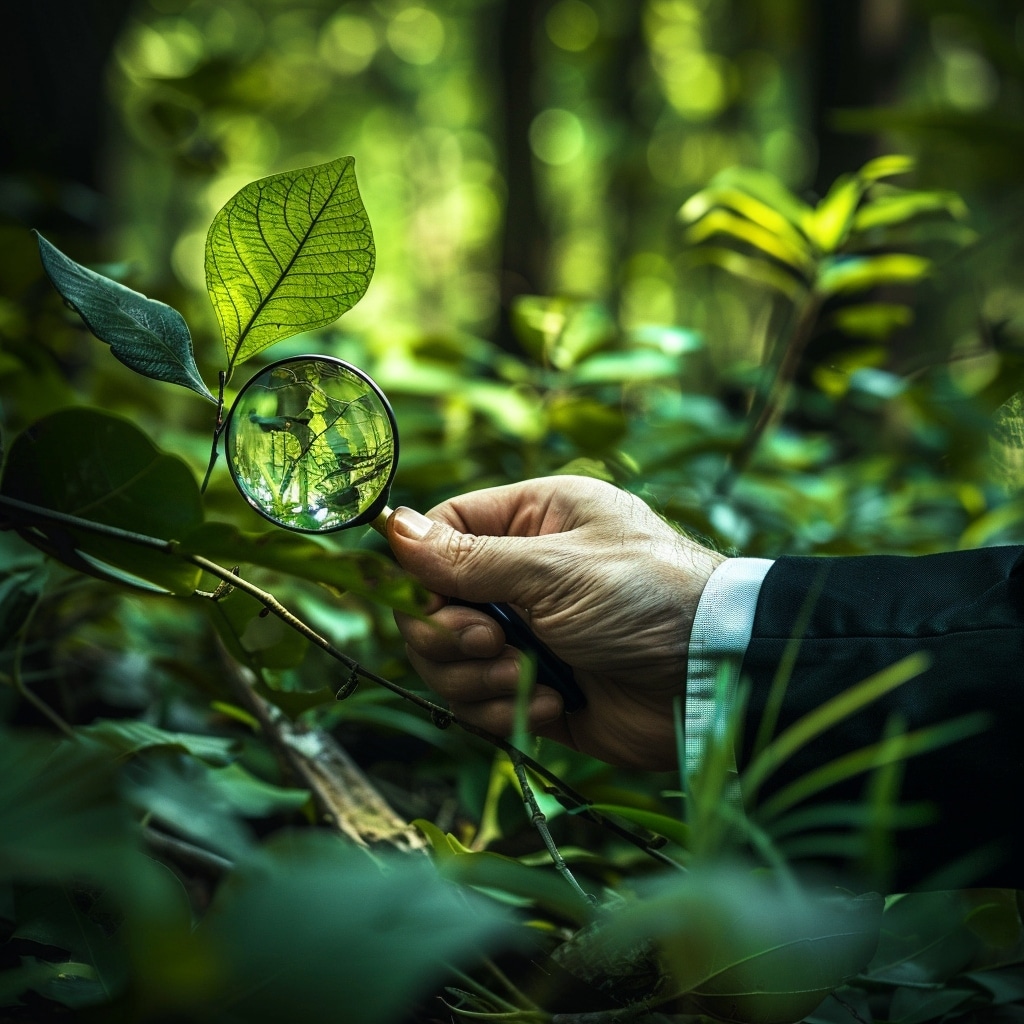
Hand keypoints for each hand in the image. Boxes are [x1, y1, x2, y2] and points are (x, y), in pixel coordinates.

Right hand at [387, 476, 724, 769]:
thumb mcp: (555, 569)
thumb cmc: (645, 598)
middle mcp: (521, 575)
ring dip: (476, 679)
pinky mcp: (533, 689)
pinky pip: (481, 705)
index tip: (435, 602)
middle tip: (495, 643)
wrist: (713, 680)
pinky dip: (508, 710)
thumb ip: (468, 557)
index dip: (421, 571)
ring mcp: (526, 634)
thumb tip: (390, 526)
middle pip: (431, 607)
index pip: (440, 534)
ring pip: (448, 662)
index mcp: (530, 522)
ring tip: (525, 678)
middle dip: (450, 636)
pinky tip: (558, 703)